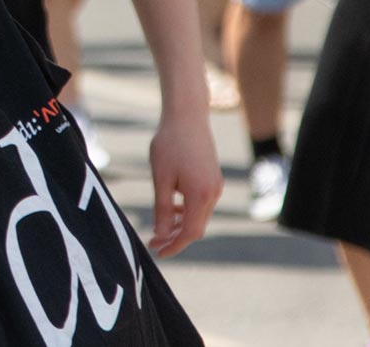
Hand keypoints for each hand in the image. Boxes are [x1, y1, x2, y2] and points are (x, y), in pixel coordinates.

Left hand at [145, 106, 221, 256]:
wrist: (187, 116)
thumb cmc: (169, 144)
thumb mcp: (160, 178)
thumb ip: (162, 208)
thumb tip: (161, 234)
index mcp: (201, 195)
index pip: (190, 232)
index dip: (174, 245)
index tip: (157, 253)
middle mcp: (213, 194)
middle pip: (196, 227)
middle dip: (175, 238)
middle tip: (153, 243)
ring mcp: (215, 186)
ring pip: (199, 216)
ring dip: (180, 225)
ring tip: (159, 230)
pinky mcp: (213, 179)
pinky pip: (201, 204)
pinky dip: (187, 212)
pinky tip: (171, 210)